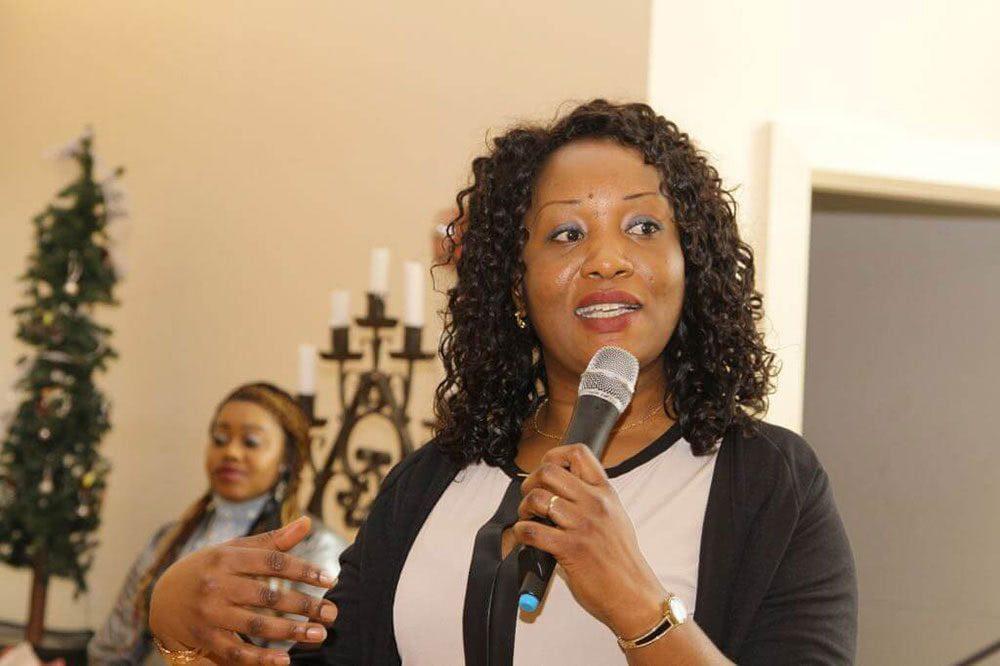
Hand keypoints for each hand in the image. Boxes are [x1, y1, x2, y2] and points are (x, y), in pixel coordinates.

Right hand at [149, 516, 337, 664]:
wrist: (161, 598)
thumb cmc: (208, 569)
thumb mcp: (234, 549)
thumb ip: (272, 541)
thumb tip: (306, 522)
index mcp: (228, 557)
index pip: (273, 562)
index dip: (303, 570)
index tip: (329, 580)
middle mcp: (218, 584)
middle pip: (269, 596)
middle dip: (304, 605)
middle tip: (333, 613)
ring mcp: (210, 613)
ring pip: (256, 625)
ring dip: (291, 632)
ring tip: (318, 634)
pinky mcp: (205, 637)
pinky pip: (236, 651)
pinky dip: (261, 658)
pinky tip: (285, 660)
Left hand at [513, 444, 665, 637]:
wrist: (634, 595)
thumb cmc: (622, 561)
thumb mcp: (615, 518)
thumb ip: (592, 501)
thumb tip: (559, 492)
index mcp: (606, 493)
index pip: (579, 453)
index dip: (554, 456)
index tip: (544, 472)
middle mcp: (595, 503)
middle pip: (549, 471)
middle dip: (531, 482)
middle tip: (530, 498)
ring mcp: (582, 525)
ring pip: (537, 498)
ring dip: (524, 508)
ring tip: (528, 519)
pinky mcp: (570, 549)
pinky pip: (533, 531)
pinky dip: (522, 533)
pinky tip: (527, 538)